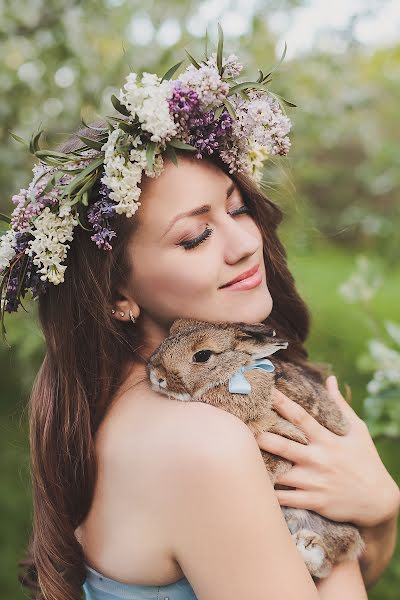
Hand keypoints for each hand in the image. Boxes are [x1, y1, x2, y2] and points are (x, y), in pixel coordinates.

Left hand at [255, 375, 399, 527]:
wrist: (379, 500)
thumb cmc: (366, 461)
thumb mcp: (358, 431)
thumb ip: (340, 405)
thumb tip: (331, 379)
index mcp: (328, 440)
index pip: (301, 418)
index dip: (282, 403)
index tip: (265, 392)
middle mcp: (319, 459)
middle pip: (285, 445)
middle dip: (263, 437)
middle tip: (242, 428)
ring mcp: (315, 482)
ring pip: (281, 474)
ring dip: (261, 467)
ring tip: (238, 460)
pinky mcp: (314, 502)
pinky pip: (286, 499)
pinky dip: (269, 495)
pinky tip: (253, 489)